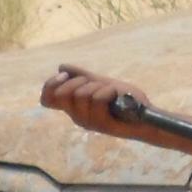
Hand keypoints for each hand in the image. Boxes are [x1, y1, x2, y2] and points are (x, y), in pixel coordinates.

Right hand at [41, 66, 158, 143]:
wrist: (145, 115)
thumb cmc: (124, 100)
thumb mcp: (101, 83)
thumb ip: (82, 76)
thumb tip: (61, 67)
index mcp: (74, 106)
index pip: (46, 99)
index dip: (50, 84)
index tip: (64, 76)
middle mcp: (77, 116)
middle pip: (61, 94)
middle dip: (77, 82)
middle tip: (94, 84)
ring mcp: (88, 121)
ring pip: (81, 95)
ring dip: (97, 86)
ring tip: (110, 92)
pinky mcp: (101, 124)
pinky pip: (97, 99)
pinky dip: (107, 91)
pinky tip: (115, 96)